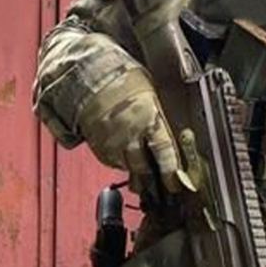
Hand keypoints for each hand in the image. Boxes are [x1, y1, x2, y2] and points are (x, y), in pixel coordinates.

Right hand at [76, 67, 181, 192]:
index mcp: (150, 119)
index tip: (175, 184)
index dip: (171, 173)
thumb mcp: (150, 95)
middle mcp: (131, 135)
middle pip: (145, 169)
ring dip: (137, 175)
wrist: (89, 77)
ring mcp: (113, 143)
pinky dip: (120, 164)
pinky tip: (124, 158)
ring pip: (128, 169)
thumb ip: (159, 118)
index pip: (165, 153)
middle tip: (160, 190)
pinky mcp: (99, 147)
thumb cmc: (123, 80)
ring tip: (143, 179)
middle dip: (153, 181)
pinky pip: (112, 163)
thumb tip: (172, 135)